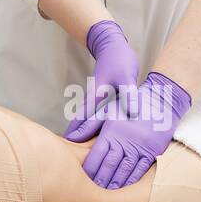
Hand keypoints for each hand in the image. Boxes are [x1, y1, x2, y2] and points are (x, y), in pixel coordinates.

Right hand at [64, 20, 139, 140]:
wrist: (113, 44)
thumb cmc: (119, 59)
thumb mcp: (126, 76)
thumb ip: (129, 95)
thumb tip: (132, 114)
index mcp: (96, 98)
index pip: (82, 120)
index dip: (76, 135)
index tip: (68, 150)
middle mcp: (94, 100)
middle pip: (82, 123)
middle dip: (77, 139)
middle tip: (72, 157)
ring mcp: (98, 99)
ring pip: (89, 121)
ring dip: (85, 134)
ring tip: (82, 151)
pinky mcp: (104, 98)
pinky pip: (99, 116)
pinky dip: (96, 126)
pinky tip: (98, 134)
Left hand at [75, 71, 191, 188]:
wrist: (160, 101)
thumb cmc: (130, 105)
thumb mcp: (108, 110)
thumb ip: (89, 124)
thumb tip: (70, 137)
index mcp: (111, 131)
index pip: (96, 155)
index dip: (89, 169)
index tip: (82, 179)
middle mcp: (125, 140)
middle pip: (109, 165)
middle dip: (100, 180)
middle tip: (91, 193)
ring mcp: (140, 146)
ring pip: (125, 169)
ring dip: (115, 183)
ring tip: (106, 194)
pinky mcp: (152, 151)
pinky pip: (141, 169)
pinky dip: (132, 180)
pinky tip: (125, 188)